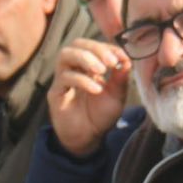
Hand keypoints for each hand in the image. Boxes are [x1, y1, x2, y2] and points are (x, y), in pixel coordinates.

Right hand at [48, 39, 131, 156]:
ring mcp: (63, 78)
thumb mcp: (116, 95)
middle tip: (110, 62)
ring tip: (101, 71)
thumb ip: (120, 78)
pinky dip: (82, 80)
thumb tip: (127, 59)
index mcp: (89, 66)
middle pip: (77, 44)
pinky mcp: (56, 92)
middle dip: (95, 49)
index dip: (108, 47)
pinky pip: (64, 77)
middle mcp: (74, 68)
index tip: (121, 57)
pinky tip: (96, 90)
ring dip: (85, 58)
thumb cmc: (101, 116)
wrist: (88, 138)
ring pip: (65, 55)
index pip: (94, 46)